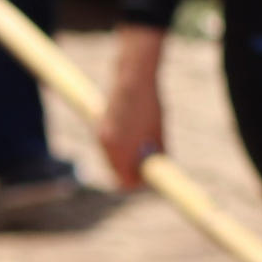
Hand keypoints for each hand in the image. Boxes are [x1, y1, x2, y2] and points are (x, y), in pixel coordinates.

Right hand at [98, 24, 167, 189]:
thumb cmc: (150, 105)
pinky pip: (110, 148)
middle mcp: (106, 146)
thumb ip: (158, 153)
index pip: (125, 182)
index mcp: (120, 150)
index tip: (151, 178)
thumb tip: (160, 167)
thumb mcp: (159, 132)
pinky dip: (121, 148)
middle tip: (151, 165)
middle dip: (133, 172)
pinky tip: (136, 137)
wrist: (133, 79)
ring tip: (146, 147)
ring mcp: (101, 136)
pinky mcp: (100, 127)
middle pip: (117, 172)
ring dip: (127, 160)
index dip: (139, 183)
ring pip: (113, 160)